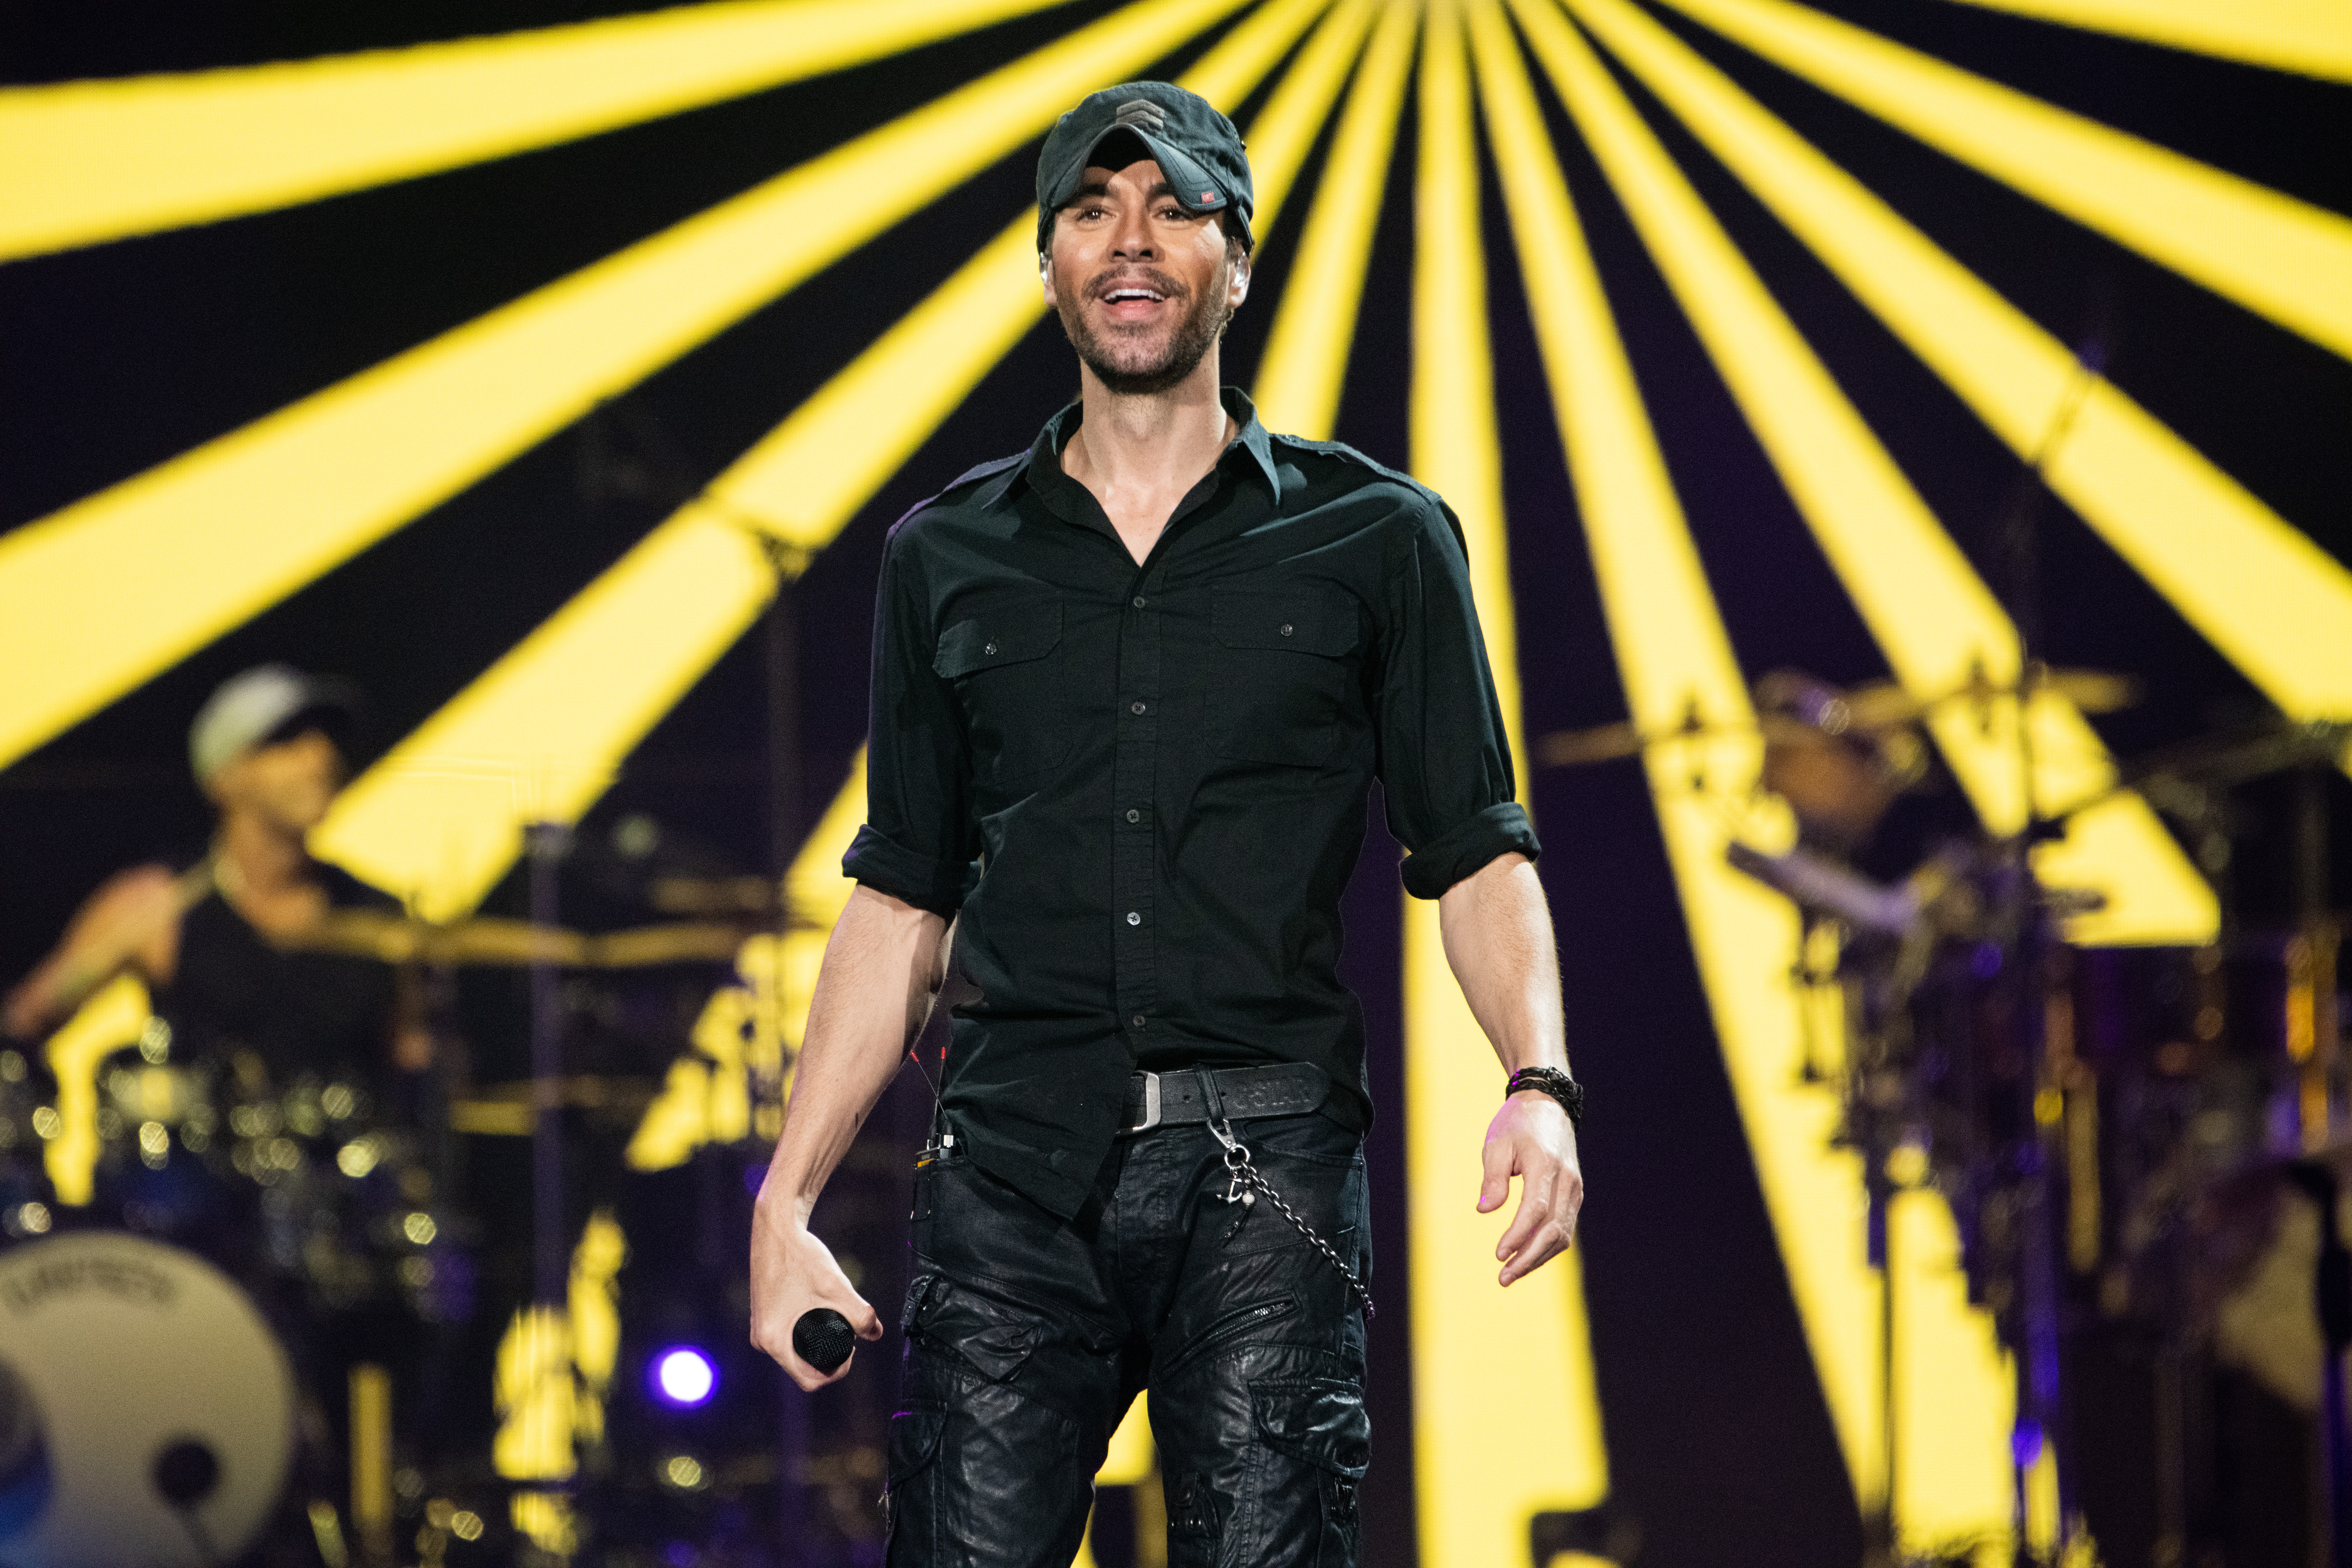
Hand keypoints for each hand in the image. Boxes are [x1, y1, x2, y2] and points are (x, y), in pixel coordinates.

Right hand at [749, 1196, 883, 1389]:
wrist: (776, 1228)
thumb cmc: (801, 1256)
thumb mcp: (836, 1288)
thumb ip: (861, 1315)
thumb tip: (878, 1334)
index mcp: (774, 1341)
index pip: (809, 1379)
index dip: (836, 1372)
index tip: (853, 1350)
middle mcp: (762, 1340)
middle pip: (802, 1367)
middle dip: (829, 1356)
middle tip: (849, 1333)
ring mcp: (761, 1328)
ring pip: (796, 1351)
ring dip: (818, 1343)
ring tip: (837, 1317)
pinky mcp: (764, 1316)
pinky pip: (789, 1336)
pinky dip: (807, 1330)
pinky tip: (821, 1312)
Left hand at [1477, 1090, 1583, 1285]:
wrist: (1547, 1105)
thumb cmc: (1517, 1124)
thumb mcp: (1496, 1144)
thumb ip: (1492, 1179)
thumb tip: (1485, 1211)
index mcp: (1546, 1165)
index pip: (1536, 1210)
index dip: (1518, 1235)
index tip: (1499, 1255)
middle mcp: (1566, 1181)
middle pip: (1553, 1230)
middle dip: (1528, 1258)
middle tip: (1503, 1277)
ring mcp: (1574, 1189)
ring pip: (1562, 1234)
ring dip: (1538, 1257)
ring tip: (1511, 1273)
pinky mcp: (1574, 1195)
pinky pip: (1564, 1227)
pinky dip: (1546, 1246)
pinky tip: (1526, 1256)